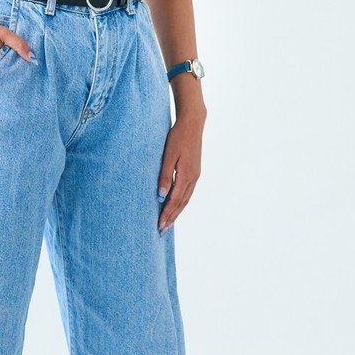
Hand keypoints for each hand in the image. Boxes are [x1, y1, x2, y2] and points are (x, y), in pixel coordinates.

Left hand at [157, 107, 205, 233]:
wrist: (192, 124)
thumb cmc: (177, 137)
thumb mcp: (168, 156)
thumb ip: (164, 176)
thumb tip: (160, 197)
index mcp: (186, 176)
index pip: (174, 201)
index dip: (166, 214)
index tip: (159, 225)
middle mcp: (193, 178)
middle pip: (181, 203)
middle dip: (171, 217)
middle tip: (162, 230)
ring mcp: (195, 175)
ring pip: (185, 199)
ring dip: (177, 212)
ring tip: (168, 222)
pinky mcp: (194, 171)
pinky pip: (187, 192)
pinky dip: (181, 202)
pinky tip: (176, 205)